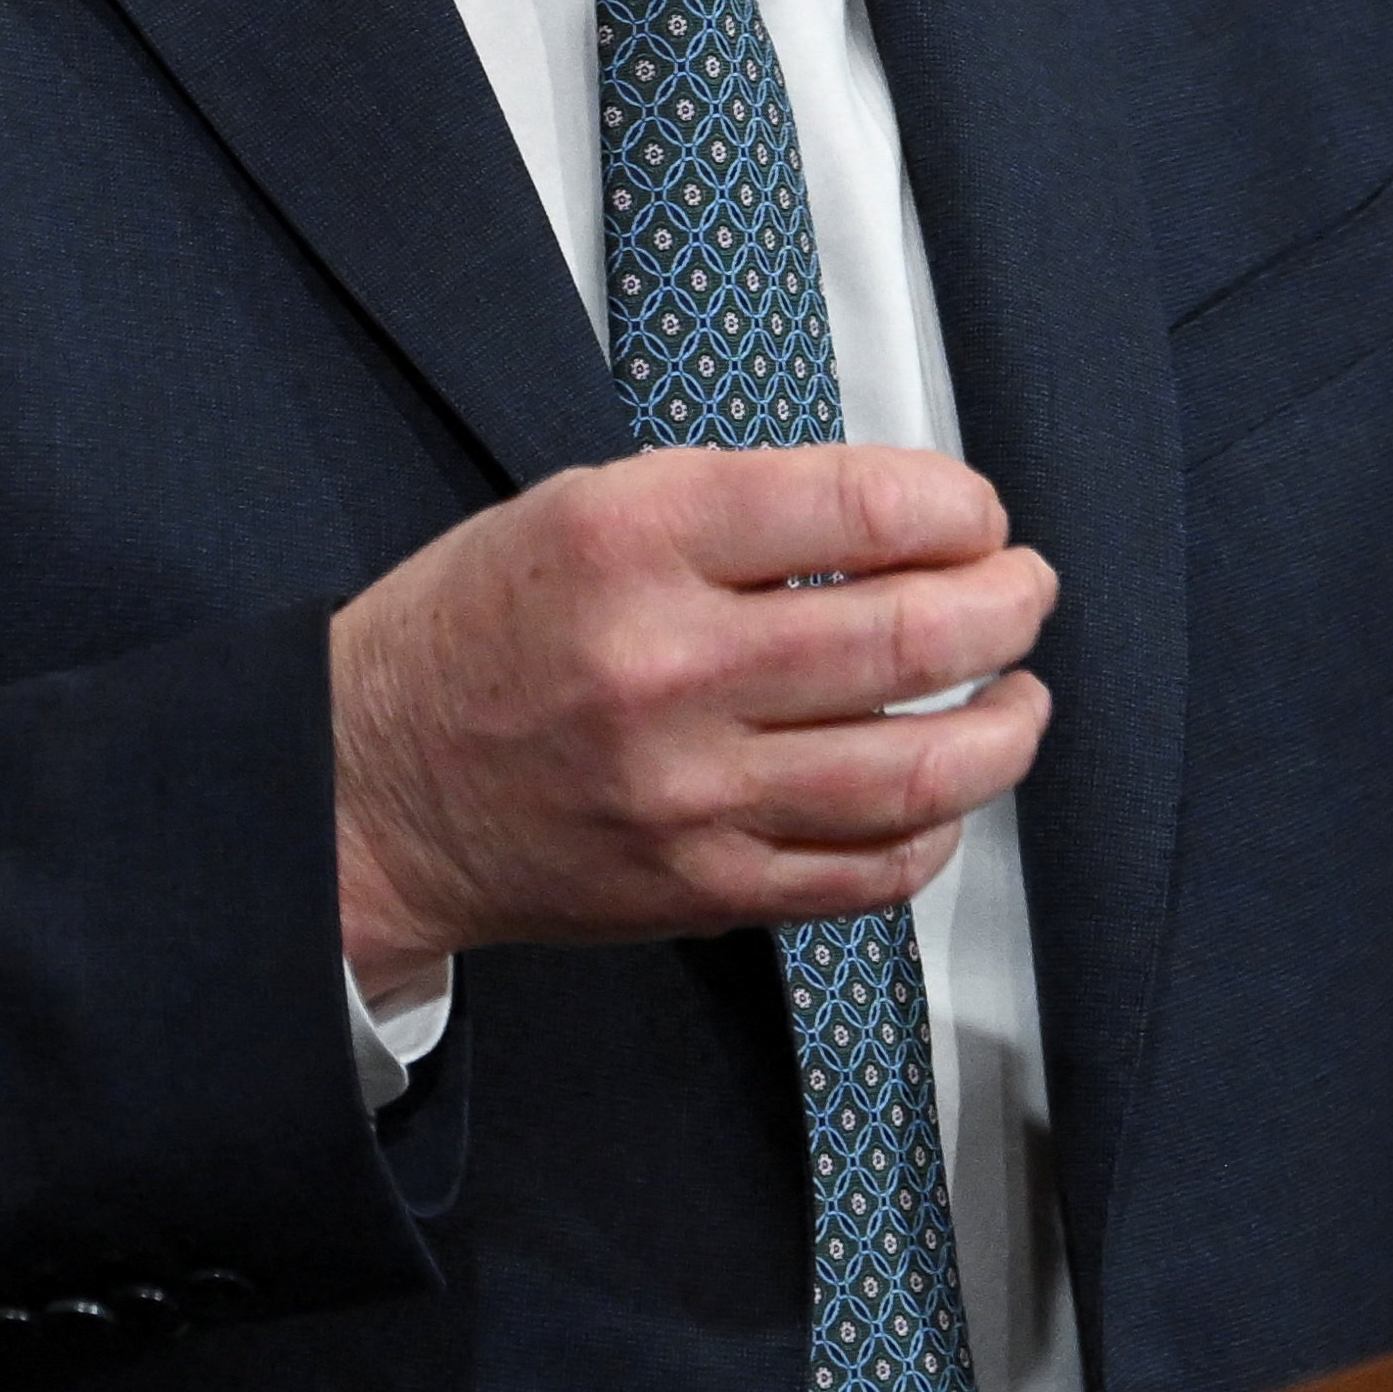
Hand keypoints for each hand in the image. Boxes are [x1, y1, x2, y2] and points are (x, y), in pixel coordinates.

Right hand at [327, 445, 1055, 1001]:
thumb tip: (899, 523)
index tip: (975, 512)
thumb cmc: (476, 629)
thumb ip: (734, 510)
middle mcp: (667, 666)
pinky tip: (945, 795)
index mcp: (633, 539)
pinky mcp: (701, 886)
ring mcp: (690, 792)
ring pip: (916, 771)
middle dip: (1007, 605)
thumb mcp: (581, 506)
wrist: (366, 785)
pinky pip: (866, 875)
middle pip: (910, 636)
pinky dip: (935, 833)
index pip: (858, 505)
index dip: (956, 504)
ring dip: (1004, 728)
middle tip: (1025, 589)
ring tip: (1021, 696)